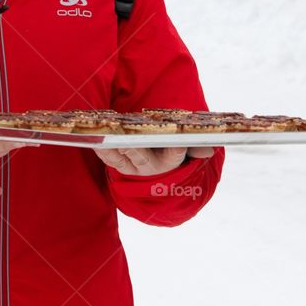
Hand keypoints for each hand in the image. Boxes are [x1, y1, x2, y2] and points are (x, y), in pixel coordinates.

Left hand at [93, 147, 214, 176]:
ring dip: (113, 150)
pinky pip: (109, 158)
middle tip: (129, 140)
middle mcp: (151, 166)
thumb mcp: (189, 145)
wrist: (159, 161)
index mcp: (171, 159)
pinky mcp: (119, 163)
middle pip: (143, 157)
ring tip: (106, 140)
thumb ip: (196, 145)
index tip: (179, 140)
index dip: (178, 148)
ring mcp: (133, 165)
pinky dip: (102, 150)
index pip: (176, 154)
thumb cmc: (174, 145)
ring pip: (122, 159)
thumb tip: (209, 149)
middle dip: (136, 149)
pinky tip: (95, 141)